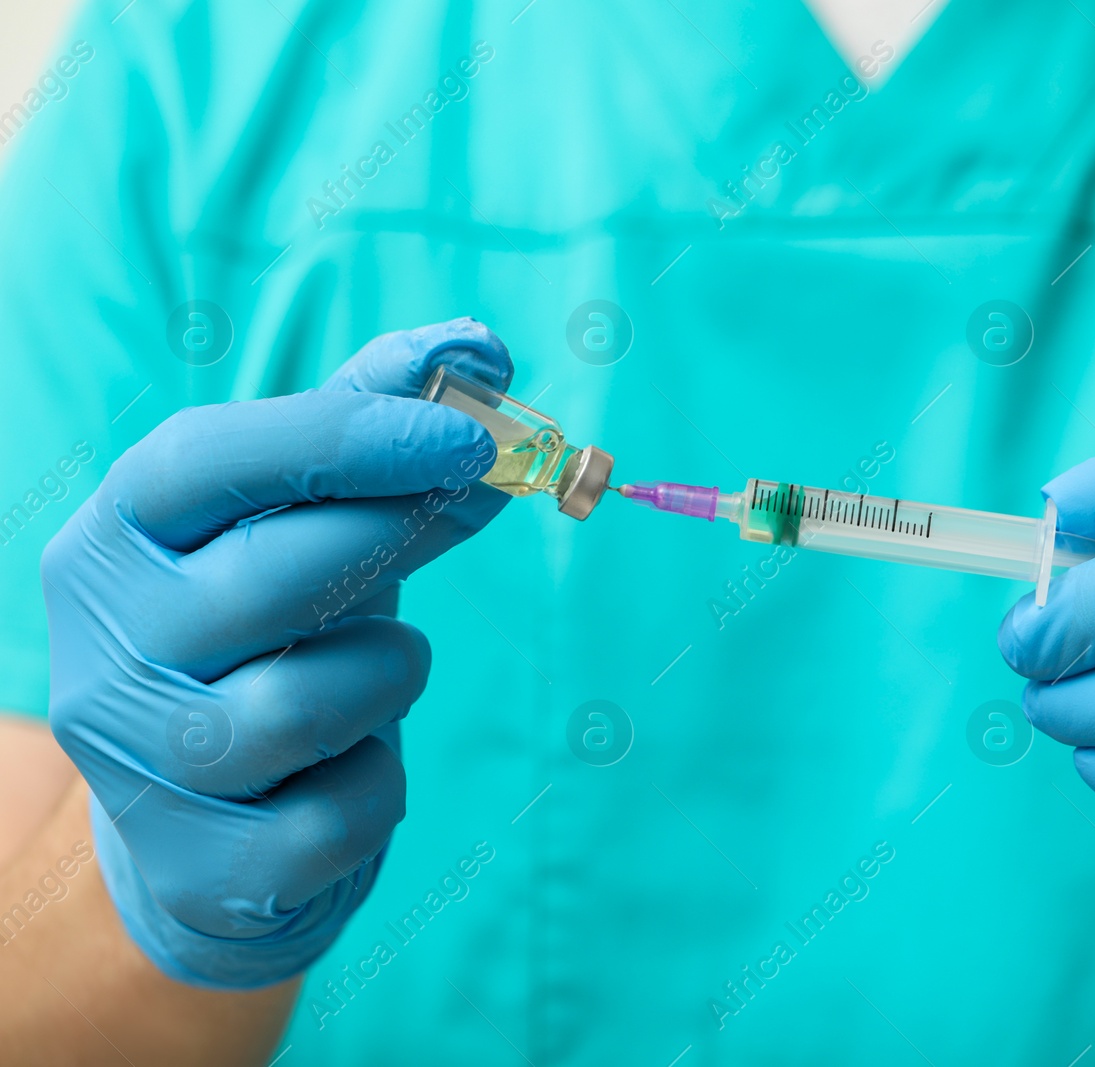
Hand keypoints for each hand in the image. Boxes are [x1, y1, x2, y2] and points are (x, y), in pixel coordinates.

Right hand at [46, 318, 510, 987]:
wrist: (206, 823)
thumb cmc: (270, 636)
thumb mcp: (304, 522)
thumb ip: (380, 428)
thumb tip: (480, 346)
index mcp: (115, 542)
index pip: (203, 462)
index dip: (341, 438)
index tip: (467, 430)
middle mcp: (103, 652)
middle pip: (273, 578)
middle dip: (397, 540)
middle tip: (471, 508)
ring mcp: (139, 772)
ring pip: (308, 704)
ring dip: (390, 673)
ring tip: (382, 669)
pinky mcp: (199, 871)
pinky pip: (340, 816)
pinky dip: (380, 782)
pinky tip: (353, 765)